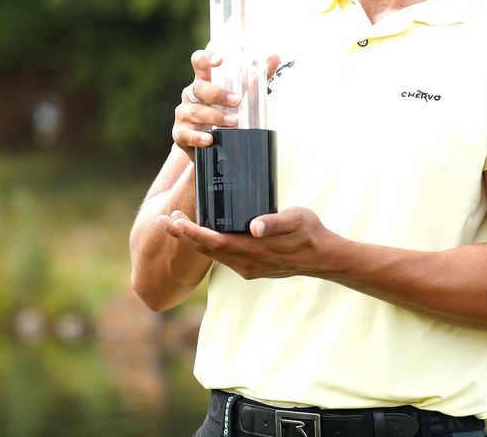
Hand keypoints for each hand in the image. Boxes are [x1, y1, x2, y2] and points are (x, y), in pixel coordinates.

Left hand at [154, 207, 333, 279]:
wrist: (323, 257)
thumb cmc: (309, 234)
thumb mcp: (295, 221)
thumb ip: (275, 222)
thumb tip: (255, 227)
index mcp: (252, 250)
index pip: (213, 242)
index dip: (191, 233)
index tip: (174, 221)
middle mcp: (245, 263)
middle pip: (207, 250)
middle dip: (183, 235)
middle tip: (163, 219)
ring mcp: (247, 268)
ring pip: (213, 255)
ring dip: (193, 241)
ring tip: (176, 225)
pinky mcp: (251, 268)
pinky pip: (223, 257)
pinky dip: (208, 246)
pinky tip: (203, 235)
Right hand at [172, 51, 280, 158]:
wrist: (214, 146)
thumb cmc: (227, 112)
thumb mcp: (244, 95)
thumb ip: (259, 77)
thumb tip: (274, 57)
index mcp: (204, 80)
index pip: (199, 62)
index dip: (206, 58)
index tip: (220, 59)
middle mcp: (191, 95)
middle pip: (199, 87)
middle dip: (218, 93)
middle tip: (237, 100)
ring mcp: (184, 114)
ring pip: (195, 111)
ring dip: (215, 116)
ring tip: (233, 121)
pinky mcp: (181, 134)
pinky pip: (187, 134)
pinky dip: (199, 136)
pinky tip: (210, 139)